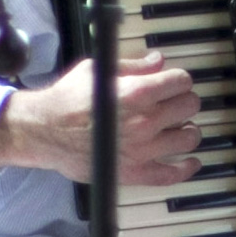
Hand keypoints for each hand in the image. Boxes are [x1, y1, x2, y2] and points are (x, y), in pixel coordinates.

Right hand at [0, 50, 201, 185]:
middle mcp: (145, 121)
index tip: (173, 81)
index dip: (179, 78)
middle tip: (175, 101)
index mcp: (138, 92)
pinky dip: (186, 168)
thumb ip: (133, 66)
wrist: (44, 131)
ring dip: (188, 129)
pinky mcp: (134, 173)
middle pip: (189, 106)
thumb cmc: (68, 97)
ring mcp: (142, 150)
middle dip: (184, 100)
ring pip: (189, 138)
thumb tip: (158, 61)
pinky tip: (191, 161)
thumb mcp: (99, 69)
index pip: (181, 81)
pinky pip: (171, 175)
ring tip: (180, 126)